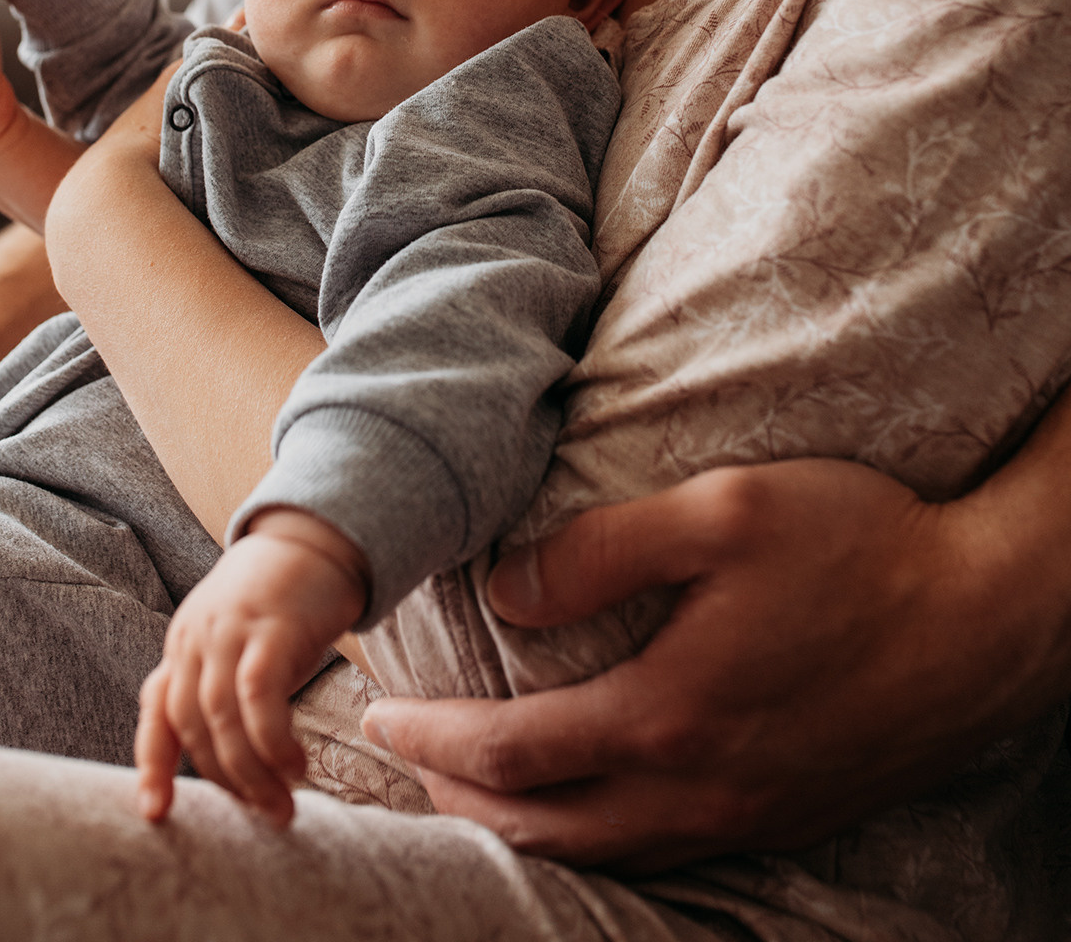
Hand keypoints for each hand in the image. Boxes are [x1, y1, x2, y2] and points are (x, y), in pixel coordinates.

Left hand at [135, 510, 366, 826]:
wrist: (317, 537)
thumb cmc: (282, 599)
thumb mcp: (239, 641)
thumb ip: (221, 684)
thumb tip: (224, 752)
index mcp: (184, 644)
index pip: (156, 709)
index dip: (151, 765)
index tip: (154, 813)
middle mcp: (195, 638)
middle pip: (193, 725)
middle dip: (225, 781)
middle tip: (261, 816)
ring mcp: (228, 631)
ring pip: (222, 719)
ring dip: (251, 773)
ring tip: (281, 805)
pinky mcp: (268, 629)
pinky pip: (257, 698)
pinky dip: (271, 742)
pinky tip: (295, 766)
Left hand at [363, 459, 1035, 871]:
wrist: (985, 619)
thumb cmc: (857, 546)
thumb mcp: (723, 511)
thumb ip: (602, 549)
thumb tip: (506, 590)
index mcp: (665, 717)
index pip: (509, 753)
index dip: (430, 739)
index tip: (377, 715)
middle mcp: (696, 788)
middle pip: (541, 825)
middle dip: (456, 799)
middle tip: (402, 761)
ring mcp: (744, 813)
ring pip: (602, 849)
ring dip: (522, 825)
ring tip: (474, 789)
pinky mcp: (784, 814)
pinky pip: (663, 850)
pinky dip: (597, 834)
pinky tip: (590, 801)